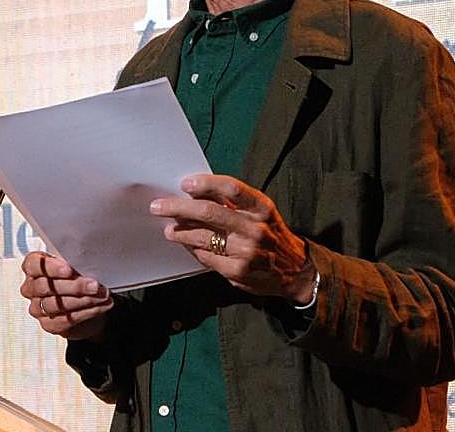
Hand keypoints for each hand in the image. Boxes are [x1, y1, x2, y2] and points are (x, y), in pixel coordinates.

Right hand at [19, 251, 112, 339]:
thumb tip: (87, 260)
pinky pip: (66, 320)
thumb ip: (74, 261)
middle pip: (46, 287)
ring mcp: (37, 308)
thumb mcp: (73, 264)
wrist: (83, 302)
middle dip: (74, 286)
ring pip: (56, 305)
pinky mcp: (48, 324)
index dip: (51, 268)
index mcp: (32, 267)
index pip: (34, 265)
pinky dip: (87, 312)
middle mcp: (30, 288)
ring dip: (84, 300)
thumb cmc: (75, 276)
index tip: (69, 270)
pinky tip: (102, 305)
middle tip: (95, 285)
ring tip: (103, 295)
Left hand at [151, 174, 315, 302]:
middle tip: (158, 206)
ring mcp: (245, 252)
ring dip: (180, 231)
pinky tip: (187, 244)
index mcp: (261, 207)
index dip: (206, 183)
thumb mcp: (260, 211)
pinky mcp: (237, 272)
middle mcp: (254, 228)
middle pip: (209, 212)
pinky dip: (193, 249)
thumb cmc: (270, 233)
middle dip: (178, 207)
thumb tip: (196, 190)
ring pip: (202, 236)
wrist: (296, 271)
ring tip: (169, 228)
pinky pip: (205, 256)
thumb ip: (232, 201)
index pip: (231, 189)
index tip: (185, 183)